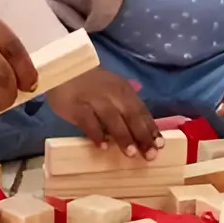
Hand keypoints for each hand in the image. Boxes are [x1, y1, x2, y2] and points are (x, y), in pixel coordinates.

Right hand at [46, 67, 162, 158]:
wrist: (62, 67)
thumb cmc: (91, 85)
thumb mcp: (112, 91)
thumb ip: (123, 109)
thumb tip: (138, 135)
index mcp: (124, 91)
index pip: (141, 111)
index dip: (151, 128)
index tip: (160, 146)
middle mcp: (112, 94)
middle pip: (130, 115)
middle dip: (142, 135)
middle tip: (150, 155)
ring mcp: (94, 99)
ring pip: (112, 118)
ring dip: (123, 136)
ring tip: (131, 154)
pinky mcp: (75, 105)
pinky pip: (88, 120)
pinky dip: (96, 133)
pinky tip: (102, 146)